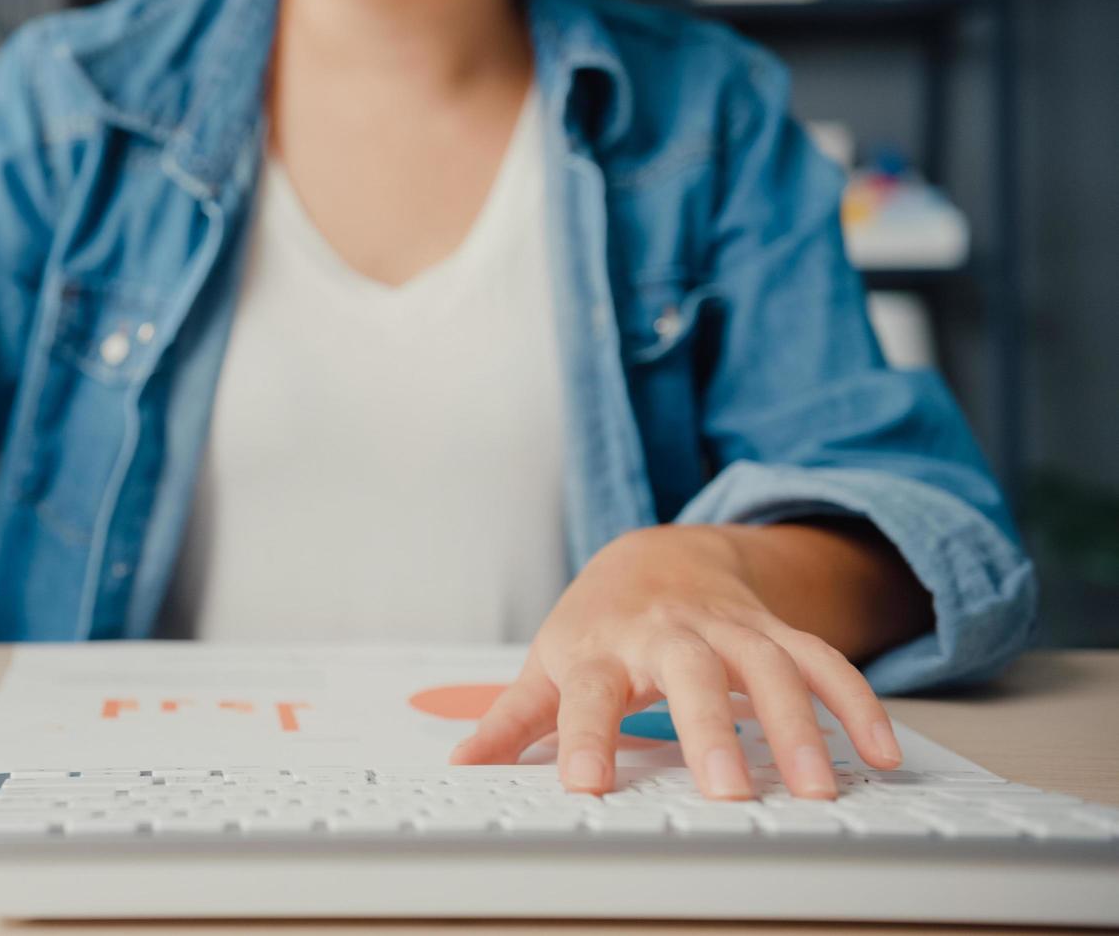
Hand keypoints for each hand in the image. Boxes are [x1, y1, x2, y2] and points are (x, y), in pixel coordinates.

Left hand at [451, 525, 902, 799]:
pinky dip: (856, 703)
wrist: (658, 552)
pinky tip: (878, 753)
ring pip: (769, 665)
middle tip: (730, 791)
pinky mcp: (775, 631)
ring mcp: (727, 628)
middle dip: (711, 729)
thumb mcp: (550, 662)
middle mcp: (667, 634)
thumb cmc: (599, 621)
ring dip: (797, 725)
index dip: (584, 738)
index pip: (586, 695)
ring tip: (815, 787)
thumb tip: (463, 764)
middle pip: (690, 673)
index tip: (585, 786)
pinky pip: (823, 661)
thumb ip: (513, 720)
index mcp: (601, 648)